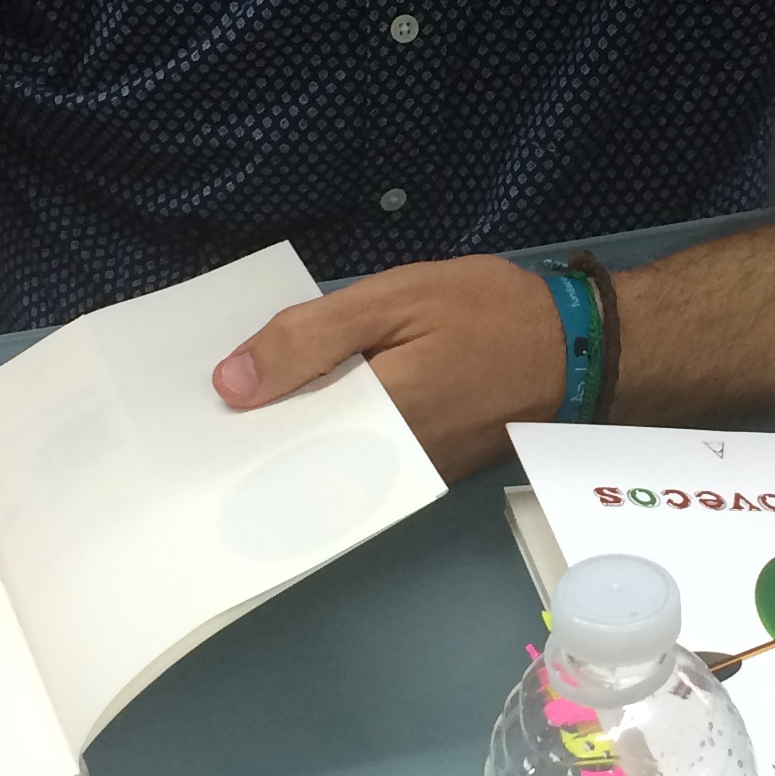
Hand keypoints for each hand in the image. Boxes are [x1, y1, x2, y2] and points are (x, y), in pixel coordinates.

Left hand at [213, 254, 565, 476]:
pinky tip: (306, 409)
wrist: (579, 348)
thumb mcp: (395, 299)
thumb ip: (312, 339)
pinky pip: (357, 463)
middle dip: (256, 438)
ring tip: (248, 406)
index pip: (280, 447)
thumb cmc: (489, 313)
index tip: (195, 417)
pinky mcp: (421, 472)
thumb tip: (231, 383)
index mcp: (376, 421)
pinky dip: (328, 439)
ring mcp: (406, 476)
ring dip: (290, 440)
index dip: (234, 433)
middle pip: (298, 464)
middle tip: (210, 408)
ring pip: (325, 467)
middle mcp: (387, 467)